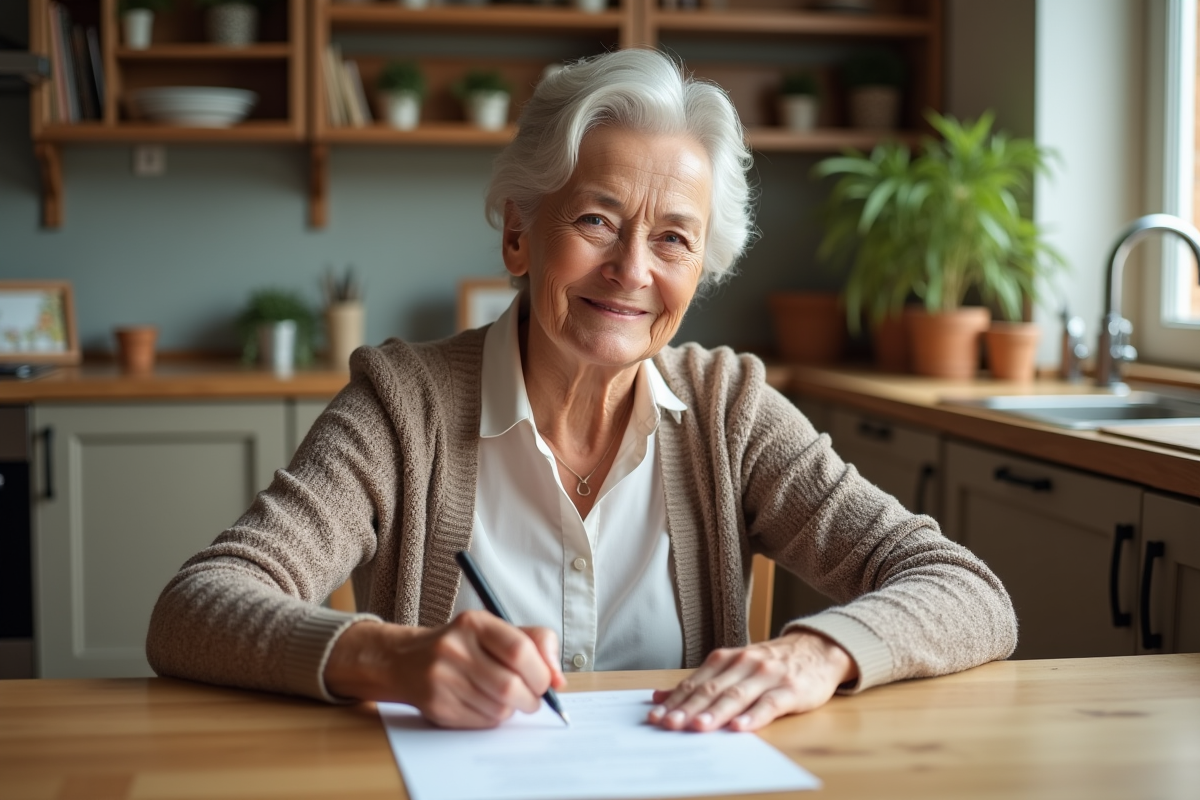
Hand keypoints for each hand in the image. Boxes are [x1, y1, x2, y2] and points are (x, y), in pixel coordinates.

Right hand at [323, 610, 565, 728]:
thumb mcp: (496, 630)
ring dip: (512, 709)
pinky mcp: (437, 706)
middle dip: (531, 698)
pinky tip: (484, 704)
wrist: (407, 661)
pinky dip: (494, 718)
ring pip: (499, 708)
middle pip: (510, 686)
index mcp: (474, 623)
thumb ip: (536, 644)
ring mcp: (442, 678)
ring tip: (505, 698)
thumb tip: (558, 680)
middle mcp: (454, 648)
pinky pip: (482, 722)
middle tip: (532, 697)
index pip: (519, 649)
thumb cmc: (464, 645)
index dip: (541, 671)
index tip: (546, 681)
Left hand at [647, 630, 856, 731]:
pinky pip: (770, 703)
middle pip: (712, 688)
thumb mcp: (735, 666)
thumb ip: (701, 681)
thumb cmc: (772, 663)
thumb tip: (661, 696)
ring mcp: (768, 675)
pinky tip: (740, 727)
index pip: (696, 682)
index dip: (676, 700)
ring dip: (716, 712)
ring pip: (737, 695)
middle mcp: (744, 663)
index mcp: (727, 659)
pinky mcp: (791, 689)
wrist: (818, 649)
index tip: (656, 716)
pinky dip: (754, 716)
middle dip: (689, 707)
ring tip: (699, 726)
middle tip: (670, 723)